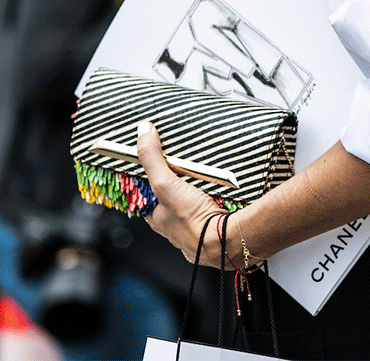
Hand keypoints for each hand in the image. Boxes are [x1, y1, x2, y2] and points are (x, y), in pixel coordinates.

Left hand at [136, 120, 227, 266]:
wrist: (226, 237)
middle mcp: (174, 224)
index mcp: (157, 218)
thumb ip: (152, 158)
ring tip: (202, 167)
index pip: (145, 192)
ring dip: (196, 184)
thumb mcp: (164, 184)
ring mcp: (195, 224)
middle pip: (170, 192)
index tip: (152, 157)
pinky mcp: (215, 220)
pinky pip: (211, 201)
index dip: (148, 174)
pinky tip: (218, 182)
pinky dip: (213, 191)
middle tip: (182, 160)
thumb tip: (143, 132)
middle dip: (175, 177)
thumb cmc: (192, 221)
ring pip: (191, 197)